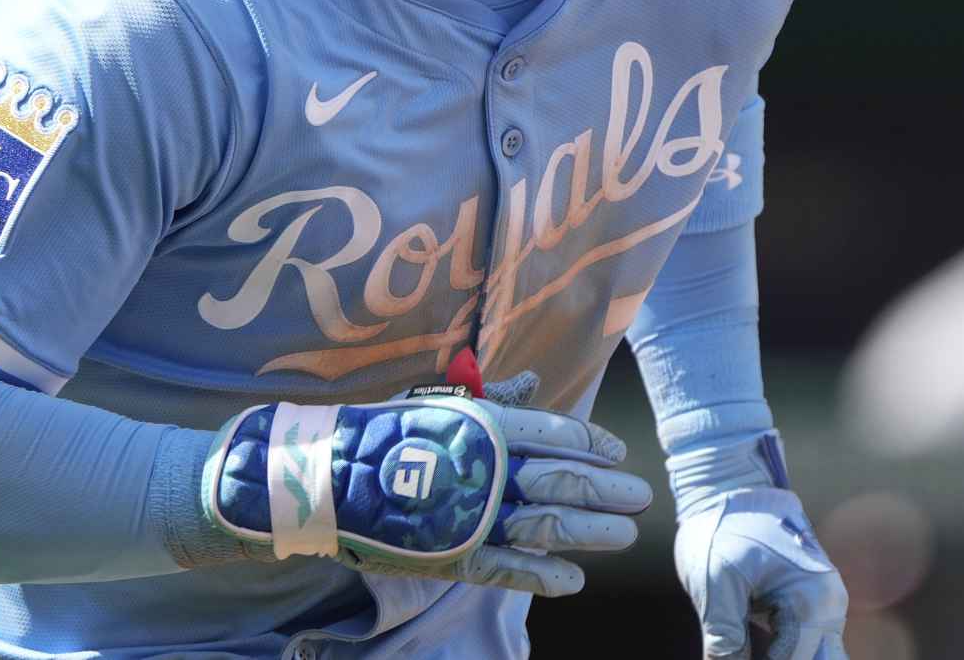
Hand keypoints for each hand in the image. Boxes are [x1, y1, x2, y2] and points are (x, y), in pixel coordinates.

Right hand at [194, 394, 651, 596]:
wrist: (323, 476)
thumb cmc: (383, 433)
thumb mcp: (438, 404)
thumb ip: (492, 399)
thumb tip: (535, 384)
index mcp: (482, 423)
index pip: (554, 433)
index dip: (593, 443)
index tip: (619, 453)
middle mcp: (484, 467)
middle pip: (561, 480)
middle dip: (607, 490)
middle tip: (641, 497)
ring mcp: (469, 514)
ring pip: (544, 525)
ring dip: (590, 532)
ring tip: (623, 534)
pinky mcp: (450, 555)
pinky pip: (506, 568)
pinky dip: (543, 576)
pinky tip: (573, 580)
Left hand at [675, 487, 847, 659]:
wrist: (729, 485)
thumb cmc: (723, 525)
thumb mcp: (714, 583)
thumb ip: (724, 637)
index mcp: (813, 598)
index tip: (730, 657)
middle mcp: (828, 605)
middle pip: (818, 659)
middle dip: (784, 659)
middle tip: (742, 652)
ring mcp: (820, 605)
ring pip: (812, 655)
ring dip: (781, 654)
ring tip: (743, 643)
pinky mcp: (805, 606)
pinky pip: (801, 644)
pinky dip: (780, 650)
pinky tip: (751, 646)